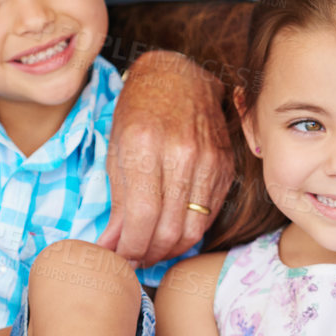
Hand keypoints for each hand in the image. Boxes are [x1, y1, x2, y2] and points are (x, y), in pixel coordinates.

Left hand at [102, 51, 229, 264]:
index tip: (118, 257)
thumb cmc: (139, 110)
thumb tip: (111, 246)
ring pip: (193, 229)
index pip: (141, 218)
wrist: (178, 76)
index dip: (129, 248)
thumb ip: (117, 202)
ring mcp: (208, 160)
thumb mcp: (116, 150)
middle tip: (134, 259)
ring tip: (151, 250)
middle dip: (148, 254)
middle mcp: (181, 154)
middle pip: (169, 229)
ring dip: (170, 249)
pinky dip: (190, 231)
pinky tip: (172, 230)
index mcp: (144, 146)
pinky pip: (209, 215)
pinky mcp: (225, 166)